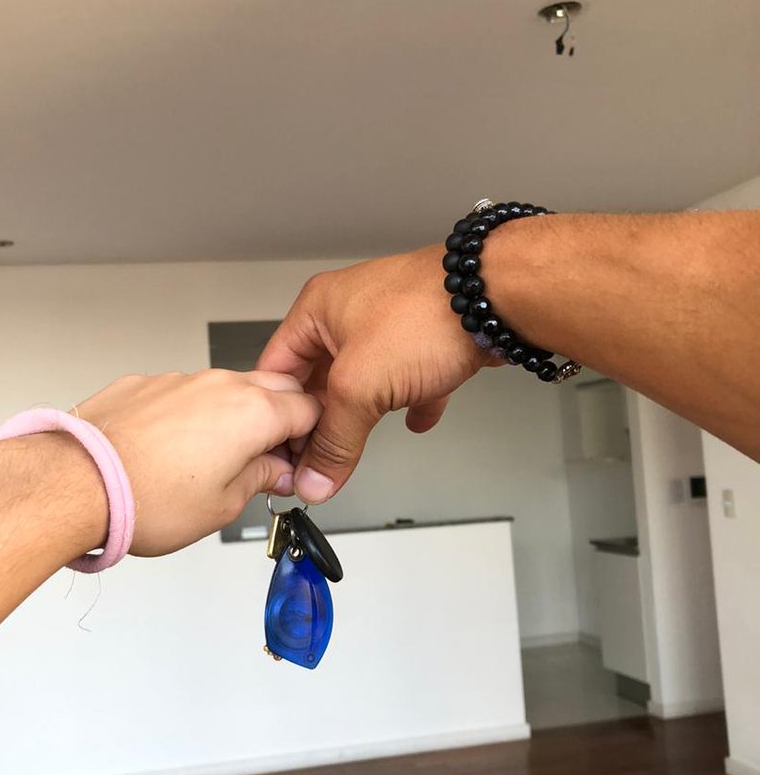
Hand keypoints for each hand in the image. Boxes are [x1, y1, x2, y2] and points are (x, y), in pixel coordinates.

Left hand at [76, 370, 321, 554]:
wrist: (77, 483)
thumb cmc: (145, 498)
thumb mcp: (223, 506)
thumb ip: (260, 479)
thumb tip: (274, 472)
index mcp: (252, 413)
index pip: (309, 409)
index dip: (312, 440)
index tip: (299, 464)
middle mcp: (219, 385)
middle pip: (275, 389)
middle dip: (282, 420)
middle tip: (269, 461)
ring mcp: (179, 379)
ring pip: (226, 388)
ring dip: (234, 417)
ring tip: (215, 460)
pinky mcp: (145, 383)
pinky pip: (184, 392)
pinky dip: (190, 415)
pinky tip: (173, 450)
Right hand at [257, 246, 492, 502]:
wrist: (497, 297)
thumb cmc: (427, 314)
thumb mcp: (361, 386)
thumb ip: (334, 439)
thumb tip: (315, 477)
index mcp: (318, 310)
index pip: (277, 369)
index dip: (277, 414)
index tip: (282, 454)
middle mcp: (349, 312)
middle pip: (319, 379)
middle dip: (322, 421)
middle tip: (318, 461)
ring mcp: (390, 324)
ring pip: (365, 380)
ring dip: (362, 414)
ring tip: (355, 448)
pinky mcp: (426, 338)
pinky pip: (408, 378)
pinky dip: (408, 402)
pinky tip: (415, 420)